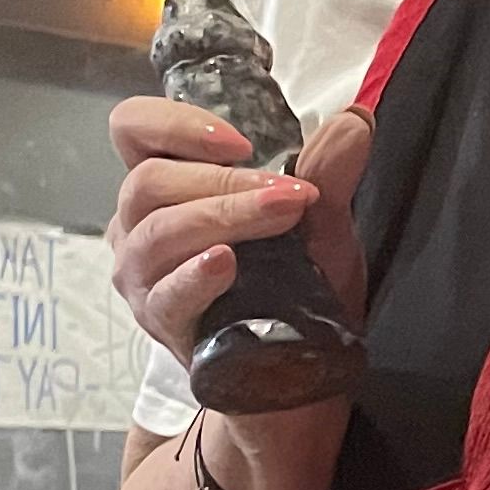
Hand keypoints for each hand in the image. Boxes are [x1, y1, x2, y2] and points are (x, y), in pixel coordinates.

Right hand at [107, 91, 371, 367]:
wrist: (301, 368)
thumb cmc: (297, 284)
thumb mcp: (321, 222)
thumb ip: (331, 171)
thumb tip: (356, 120)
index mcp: (166, 184)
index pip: (133, 128)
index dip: (173, 123)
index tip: (240, 142)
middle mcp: (140, 225)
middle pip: (149, 180)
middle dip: (224, 180)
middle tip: (291, 194)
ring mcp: (144, 277)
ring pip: (157, 232)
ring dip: (222, 217)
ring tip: (280, 215)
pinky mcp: (161, 324)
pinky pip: (165, 296)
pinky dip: (195, 277)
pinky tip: (225, 265)